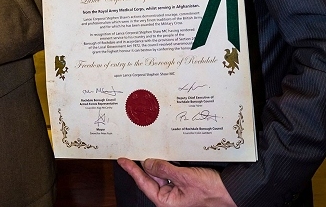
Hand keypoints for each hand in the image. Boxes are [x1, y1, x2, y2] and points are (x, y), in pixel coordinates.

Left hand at [117, 158, 236, 206]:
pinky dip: (165, 163)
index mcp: (167, 201)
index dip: (132, 170)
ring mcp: (176, 190)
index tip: (122, 160)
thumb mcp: (185, 177)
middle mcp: (170, 197)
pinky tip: (162, 154)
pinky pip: (169, 172)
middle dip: (143, 164)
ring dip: (155, 162)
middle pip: (150, 178)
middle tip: (132, 150)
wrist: (230, 190)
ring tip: (146, 149)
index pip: (144, 183)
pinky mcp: (183, 183)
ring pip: (160, 173)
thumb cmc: (211, 190)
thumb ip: (164, 169)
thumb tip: (147, 163)